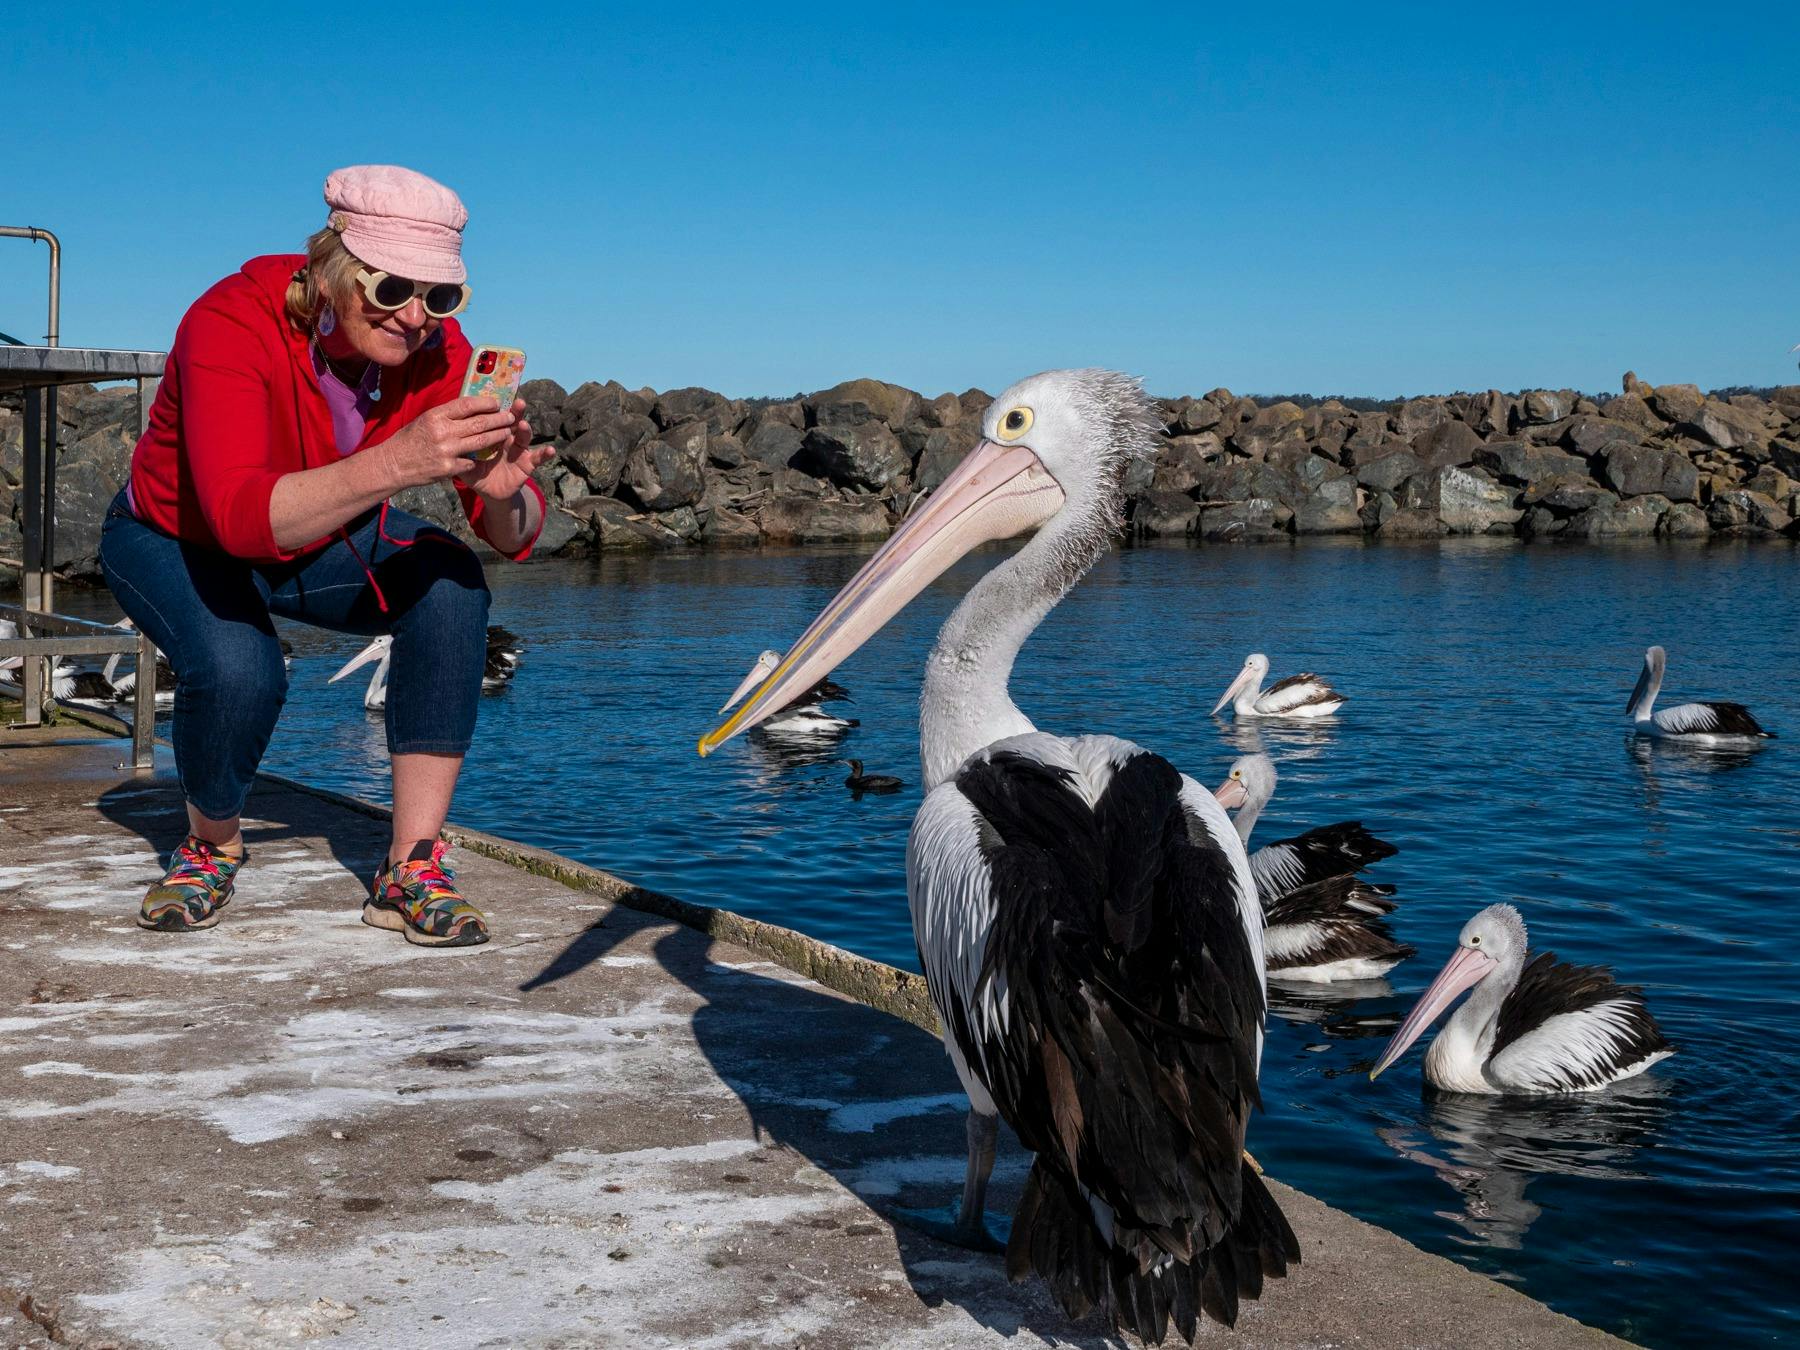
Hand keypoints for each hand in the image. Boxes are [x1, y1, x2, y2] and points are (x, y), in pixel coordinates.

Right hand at [380, 396, 518, 489]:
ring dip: (497, 436)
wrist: (394, 464)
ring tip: (508, 432)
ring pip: (481, 442)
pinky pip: (472, 461)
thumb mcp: (425, 420)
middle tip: (510, 417)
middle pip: (479, 423)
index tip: (497, 402)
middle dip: (498, 419)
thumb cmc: (410, 439)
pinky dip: (480, 457)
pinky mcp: (449, 468)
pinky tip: (489, 455)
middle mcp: (442, 432)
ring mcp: (447, 451)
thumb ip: (446, 415)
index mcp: (436, 416)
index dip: (485, 403)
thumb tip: (470, 406)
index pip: (467, 405)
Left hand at [458, 400, 556, 501]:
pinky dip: (546, 454)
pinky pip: (538, 458)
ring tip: (523, 425)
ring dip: (525, 429)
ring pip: (524, 436)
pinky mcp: (527, 464)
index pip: (493, 417)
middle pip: (511, 421)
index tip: (496, 399)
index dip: (495, 409)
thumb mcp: (463, 461)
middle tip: (518, 402)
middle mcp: (506, 437)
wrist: (489, 490)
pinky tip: (551, 451)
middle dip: (515, 412)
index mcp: (490, 433)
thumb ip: (457, 453)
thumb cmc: (475, 471)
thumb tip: (444, 444)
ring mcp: (518, 449)